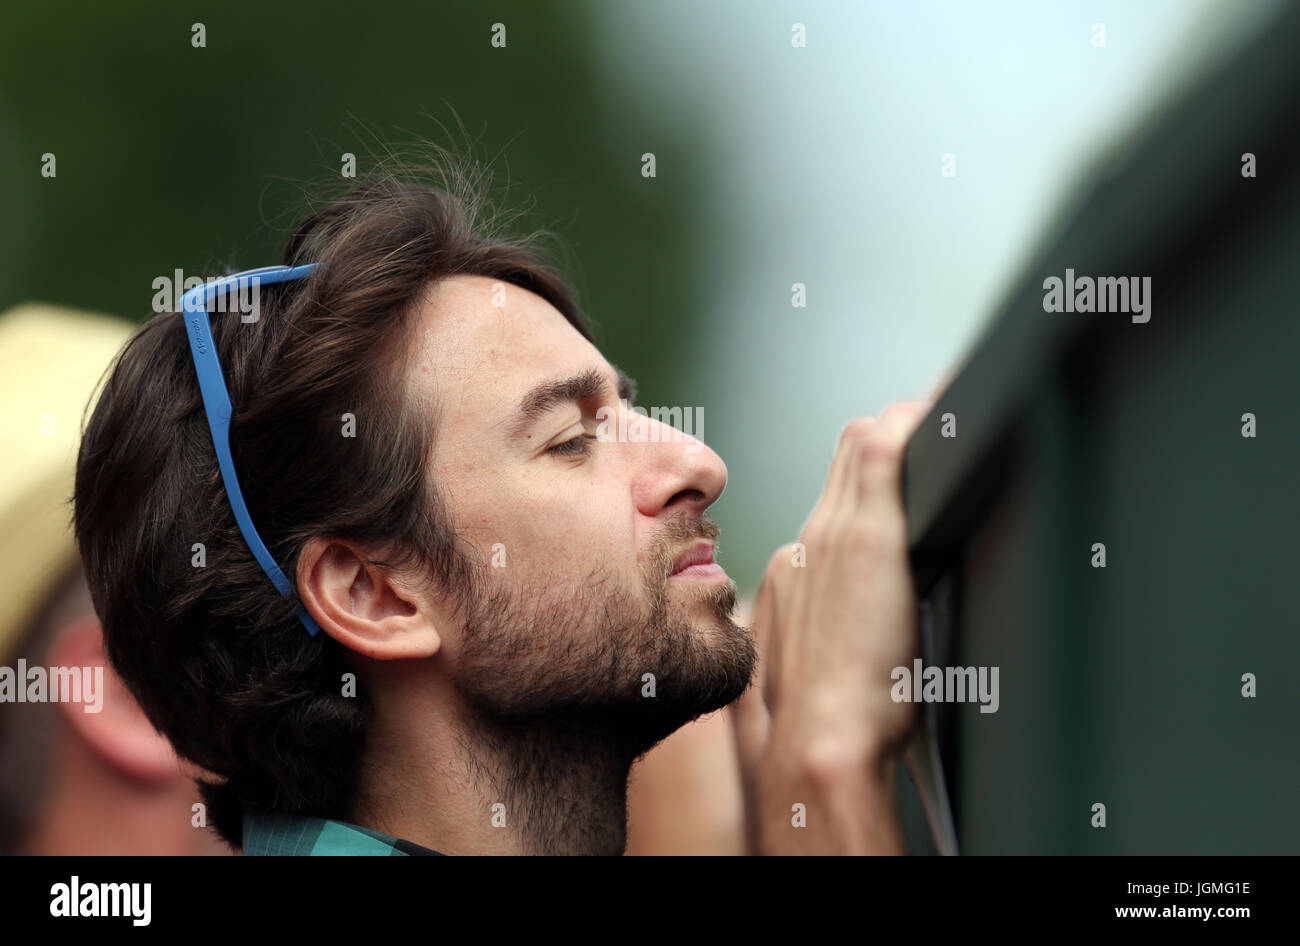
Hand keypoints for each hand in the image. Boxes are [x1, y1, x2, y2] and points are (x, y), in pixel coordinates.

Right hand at [749, 400, 930, 852]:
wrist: (821, 741)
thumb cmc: (831, 725)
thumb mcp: (816, 676)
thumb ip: (828, 646)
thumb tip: (856, 651)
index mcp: (792, 573)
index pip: (833, 495)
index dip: (872, 475)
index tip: (909, 474)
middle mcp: (805, 543)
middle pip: (845, 455)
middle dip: (893, 436)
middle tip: (946, 430)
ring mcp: (831, 534)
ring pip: (862, 442)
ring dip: (908, 425)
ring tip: (956, 418)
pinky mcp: (866, 534)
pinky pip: (884, 448)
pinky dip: (917, 421)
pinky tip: (952, 410)